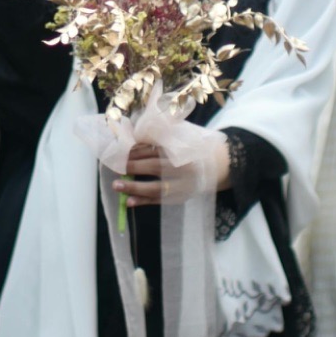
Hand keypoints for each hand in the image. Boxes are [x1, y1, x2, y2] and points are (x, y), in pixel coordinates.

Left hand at [111, 134, 231, 206]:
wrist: (222, 164)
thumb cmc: (195, 146)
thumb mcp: (184, 134)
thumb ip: (162, 134)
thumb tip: (133, 136)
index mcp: (182, 148)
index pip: (155, 148)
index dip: (136, 150)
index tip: (120, 151)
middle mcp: (183, 166)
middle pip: (154, 166)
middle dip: (132, 166)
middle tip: (114, 166)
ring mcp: (183, 184)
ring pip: (156, 187)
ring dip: (135, 188)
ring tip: (116, 186)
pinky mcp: (182, 196)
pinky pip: (160, 200)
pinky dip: (144, 202)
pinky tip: (129, 202)